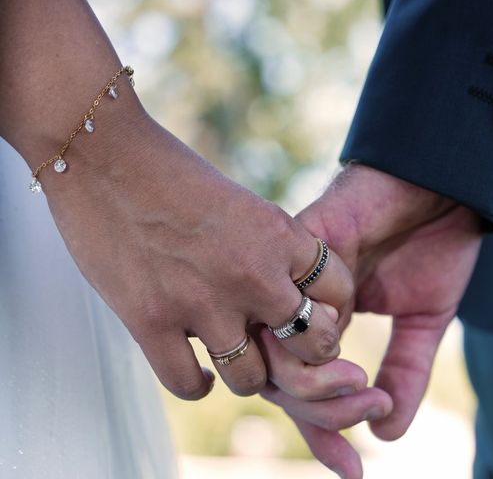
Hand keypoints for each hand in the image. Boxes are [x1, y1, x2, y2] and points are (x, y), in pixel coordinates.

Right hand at [43, 108, 353, 399]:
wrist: (104, 153)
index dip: (332, 311)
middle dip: (304, 353)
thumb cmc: (174, 176)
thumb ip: (271, 252)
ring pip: (251, 378)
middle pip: (313, 344)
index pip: (340, 291)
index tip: (311, 316)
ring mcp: (203, 302)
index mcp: (281, 236)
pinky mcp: (152, 321)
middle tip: (283, 350)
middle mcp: (254, 273)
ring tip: (234, 360)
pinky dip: (197, 385)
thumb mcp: (244, 206)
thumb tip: (288, 299)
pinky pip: (189, 386)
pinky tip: (198, 371)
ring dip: (247, 374)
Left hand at [263, 164, 481, 476]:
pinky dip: (316, 339)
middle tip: (368, 411)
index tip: (353, 470)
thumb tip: (386, 430)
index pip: (307, 390)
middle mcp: (301, 304)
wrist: (445, 182)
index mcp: (326, 322)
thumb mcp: (425, 322)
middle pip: (282, 382)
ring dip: (319, 388)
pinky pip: (289, 308)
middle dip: (323, 415)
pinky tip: (345, 345)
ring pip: (276, 354)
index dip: (326, 433)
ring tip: (364, 389)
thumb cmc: (435, 241)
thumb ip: (404, 373)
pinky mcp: (300, 244)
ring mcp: (296, 277)